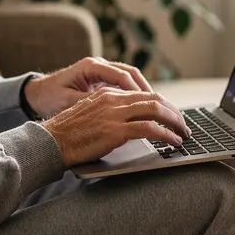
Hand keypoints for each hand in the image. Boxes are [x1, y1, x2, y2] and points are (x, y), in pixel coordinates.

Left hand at [23, 56, 152, 118]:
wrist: (37, 93)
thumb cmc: (50, 97)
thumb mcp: (67, 102)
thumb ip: (89, 103)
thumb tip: (111, 110)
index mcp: (91, 66)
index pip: (121, 75)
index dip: (137, 90)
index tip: (149, 104)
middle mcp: (98, 65)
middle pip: (130, 73)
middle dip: (146, 90)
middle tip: (161, 106)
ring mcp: (101, 71)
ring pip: (129, 78)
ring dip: (143, 92)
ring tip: (156, 108)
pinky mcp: (101, 80)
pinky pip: (123, 85)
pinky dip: (134, 95)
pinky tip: (142, 109)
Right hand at [40, 87, 190, 166]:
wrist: (50, 141)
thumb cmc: (67, 133)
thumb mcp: (89, 113)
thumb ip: (108, 112)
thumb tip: (128, 121)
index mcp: (107, 93)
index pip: (142, 94)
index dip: (161, 105)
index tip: (171, 115)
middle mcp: (113, 99)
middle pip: (154, 99)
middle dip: (173, 111)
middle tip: (182, 124)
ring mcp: (115, 114)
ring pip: (156, 110)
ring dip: (174, 122)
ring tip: (183, 133)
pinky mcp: (116, 130)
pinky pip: (150, 129)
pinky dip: (166, 134)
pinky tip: (173, 141)